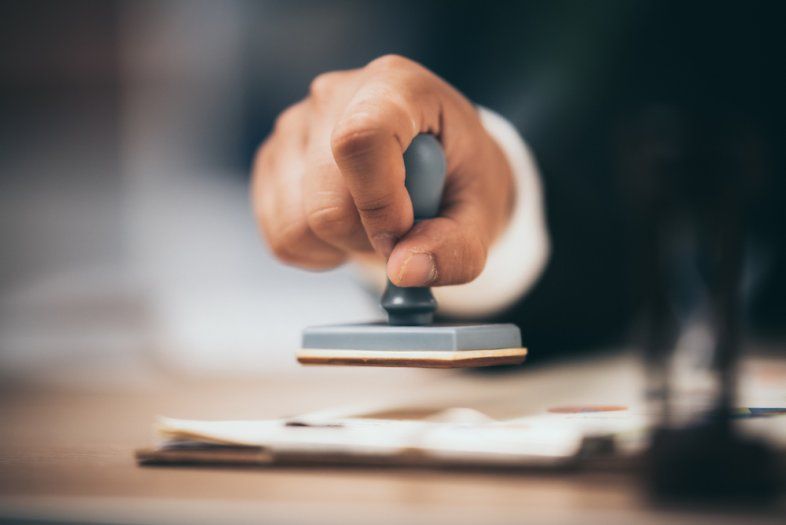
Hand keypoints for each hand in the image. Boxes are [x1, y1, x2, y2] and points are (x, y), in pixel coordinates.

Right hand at [251, 55, 514, 286]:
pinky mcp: (271, 161)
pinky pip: (281, 235)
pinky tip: (346, 226)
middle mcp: (333, 96)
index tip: (406, 232)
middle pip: (326, 202)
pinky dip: (317, 250)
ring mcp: (294, 128)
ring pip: (297, 225)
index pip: (362, 138)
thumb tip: (405, 270)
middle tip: (402, 231)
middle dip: (368, 238)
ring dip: (342, 246)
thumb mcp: (483, 211)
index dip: (380, 202)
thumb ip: (458, 245)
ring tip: (374, 223)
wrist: (435, 167)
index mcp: (396, 86)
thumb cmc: (460, 178)